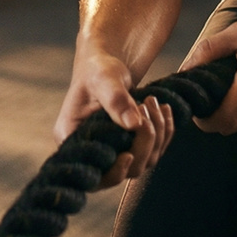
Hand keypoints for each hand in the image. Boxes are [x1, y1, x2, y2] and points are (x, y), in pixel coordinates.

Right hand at [54, 39, 173, 187]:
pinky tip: (164, 109)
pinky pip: (155, 150)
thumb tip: (134, 124)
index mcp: (71, 138)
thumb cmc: (98, 68)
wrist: (107, 63)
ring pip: (144, 162)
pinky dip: (165, 132)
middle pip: (125, 169)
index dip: (113, 172)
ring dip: (157, 134)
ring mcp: (114, 150)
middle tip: (146, 106)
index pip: (92, 173)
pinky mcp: (132, 145)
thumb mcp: (103, 78)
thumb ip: (115, 99)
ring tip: (153, 101)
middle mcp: (92, 150)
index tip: (129, 155)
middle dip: (143, 142)